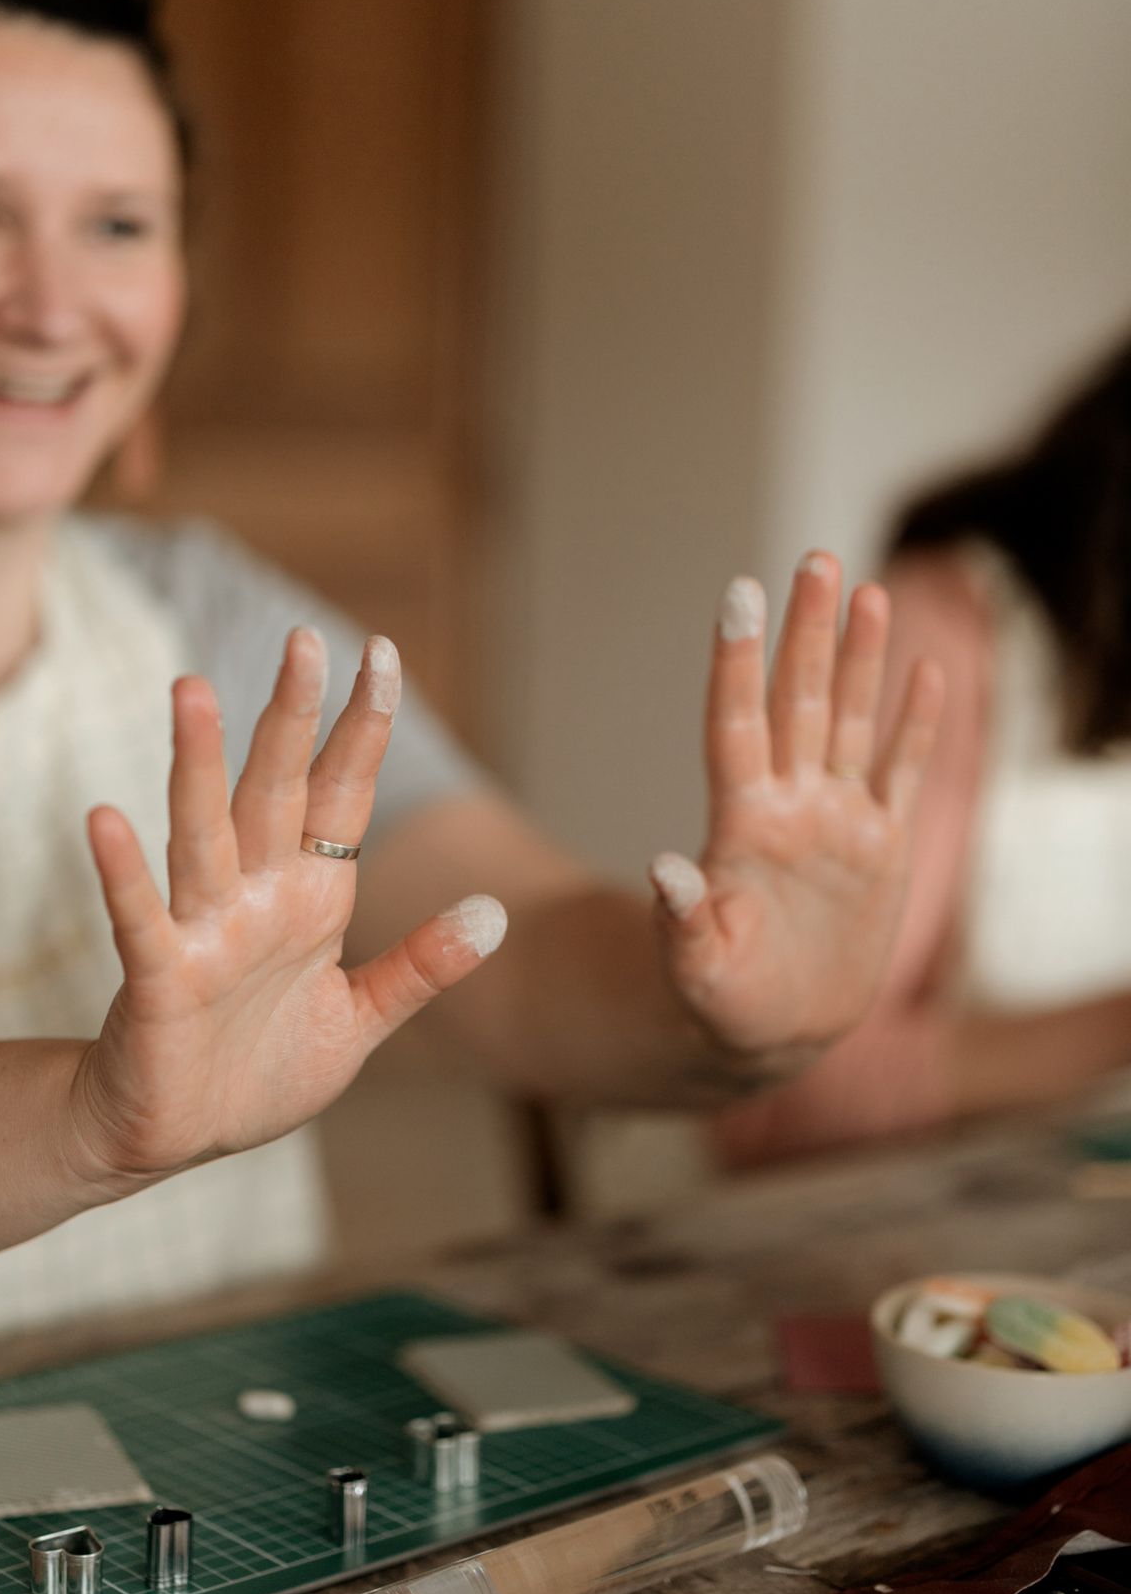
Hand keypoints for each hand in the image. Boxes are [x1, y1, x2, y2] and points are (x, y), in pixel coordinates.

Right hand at [71, 628, 505, 1191]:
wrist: (180, 1138)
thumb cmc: (262, 1069)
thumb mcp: (363, 1018)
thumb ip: (422, 966)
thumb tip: (496, 912)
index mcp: (311, 897)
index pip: (341, 794)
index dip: (361, 728)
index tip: (382, 654)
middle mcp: (257, 897)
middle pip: (276, 791)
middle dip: (293, 718)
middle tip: (306, 640)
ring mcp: (205, 933)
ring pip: (203, 834)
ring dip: (197, 766)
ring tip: (194, 691)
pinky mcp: (160, 981)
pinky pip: (141, 920)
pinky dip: (123, 875)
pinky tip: (104, 819)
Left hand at [648, 554, 942, 1073]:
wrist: (772, 1032)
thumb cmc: (721, 1004)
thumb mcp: (696, 974)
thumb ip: (683, 924)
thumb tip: (664, 869)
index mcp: (740, 826)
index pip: (737, 726)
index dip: (736, 662)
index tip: (738, 596)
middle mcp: (790, 807)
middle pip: (799, 702)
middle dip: (808, 634)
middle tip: (815, 561)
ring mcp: (838, 823)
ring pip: (852, 722)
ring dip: (860, 659)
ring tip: (867, 591)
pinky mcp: (882, 850)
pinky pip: (903, 774)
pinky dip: (917, 726)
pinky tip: (928, 672)